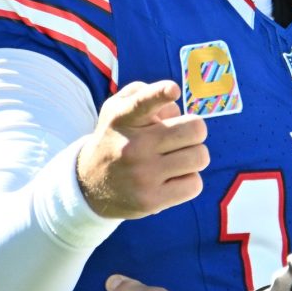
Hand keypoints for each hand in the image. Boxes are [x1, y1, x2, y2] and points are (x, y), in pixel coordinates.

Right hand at [76, 81, 208, 219]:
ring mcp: (142, 175)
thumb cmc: (118, 137)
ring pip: (200, 157)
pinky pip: (195, 184)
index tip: (171, 90)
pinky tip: (170, 179)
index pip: (143, 102)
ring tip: (175, 158)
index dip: (160, 93)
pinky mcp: (151, 201)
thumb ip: (145, 93)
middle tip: (181, 138)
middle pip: (195, 129)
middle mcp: (132, 146)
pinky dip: (188, 180)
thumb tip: (175, 107)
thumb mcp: (118, 108)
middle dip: (194, 131)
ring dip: (194, 156)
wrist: (90, 184)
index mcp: (123, 117)